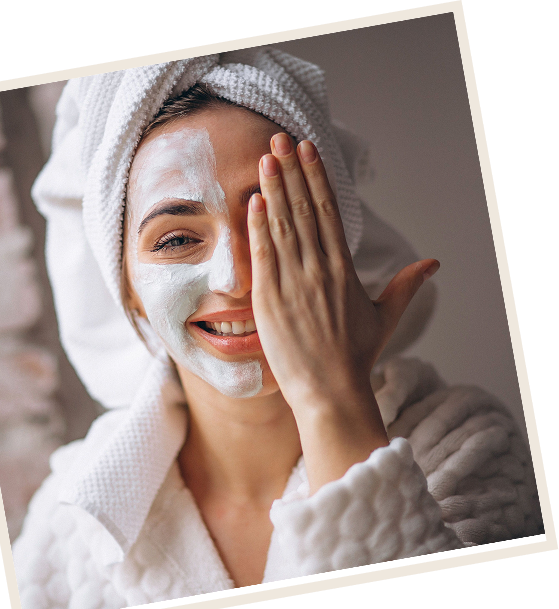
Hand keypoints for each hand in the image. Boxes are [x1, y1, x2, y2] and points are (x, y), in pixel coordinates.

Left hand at [247, 133, 438, 490]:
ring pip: (283, 226)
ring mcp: (293, 283)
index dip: (317, 177)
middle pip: (304, 209)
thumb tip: (433, 263)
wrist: (330, 392)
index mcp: (344, 268)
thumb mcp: (385, 317)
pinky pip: (263, 255)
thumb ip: (406, 285)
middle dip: (292, 171)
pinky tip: (253, 201)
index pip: (328, 211)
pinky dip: (257, 226)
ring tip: (265, 158)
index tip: (308, 150)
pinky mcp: (269, 300)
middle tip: (279, 139)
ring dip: (273, 189)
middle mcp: (319, 269)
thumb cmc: (355, 356)